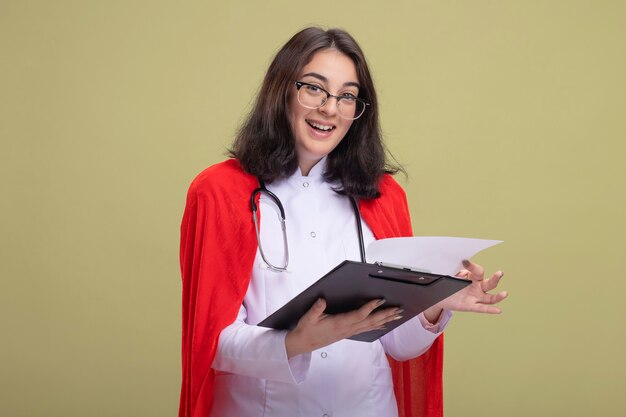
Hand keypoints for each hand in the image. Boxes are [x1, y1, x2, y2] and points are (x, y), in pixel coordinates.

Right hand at [285, 298, 401, 358]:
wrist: (303, 344)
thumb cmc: (306, 330)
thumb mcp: (308, 318)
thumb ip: (316, 309)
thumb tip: (322, 300)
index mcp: (339, 323)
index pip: (359, 315)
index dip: (370, 307)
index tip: (380, 299)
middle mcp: (347, 329)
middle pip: (370, 321)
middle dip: (385, 315)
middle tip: (398, 309)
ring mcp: (349, 332)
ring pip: (371, 326)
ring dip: (385, 320)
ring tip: (397, 315)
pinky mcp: (348, 333)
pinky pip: (366, 329)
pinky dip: (377, 325)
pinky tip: (384, 324)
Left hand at [423, 259, 507, 319]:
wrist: (440, 296)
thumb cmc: (448, 283)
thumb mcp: (451, 275)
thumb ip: (457, 271)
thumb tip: (462, 266)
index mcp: (473, 276)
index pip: (478, 271)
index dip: (472, 266)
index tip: (464, 261)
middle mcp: (477, 287)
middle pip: (489, 283)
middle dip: (496, 278)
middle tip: (500, 273)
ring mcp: (475, 297)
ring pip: (490, 298)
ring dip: (498, 297)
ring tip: (505, 293)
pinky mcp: (470, 306)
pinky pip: (482, 308)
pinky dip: (490, 310)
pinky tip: (498, 310)